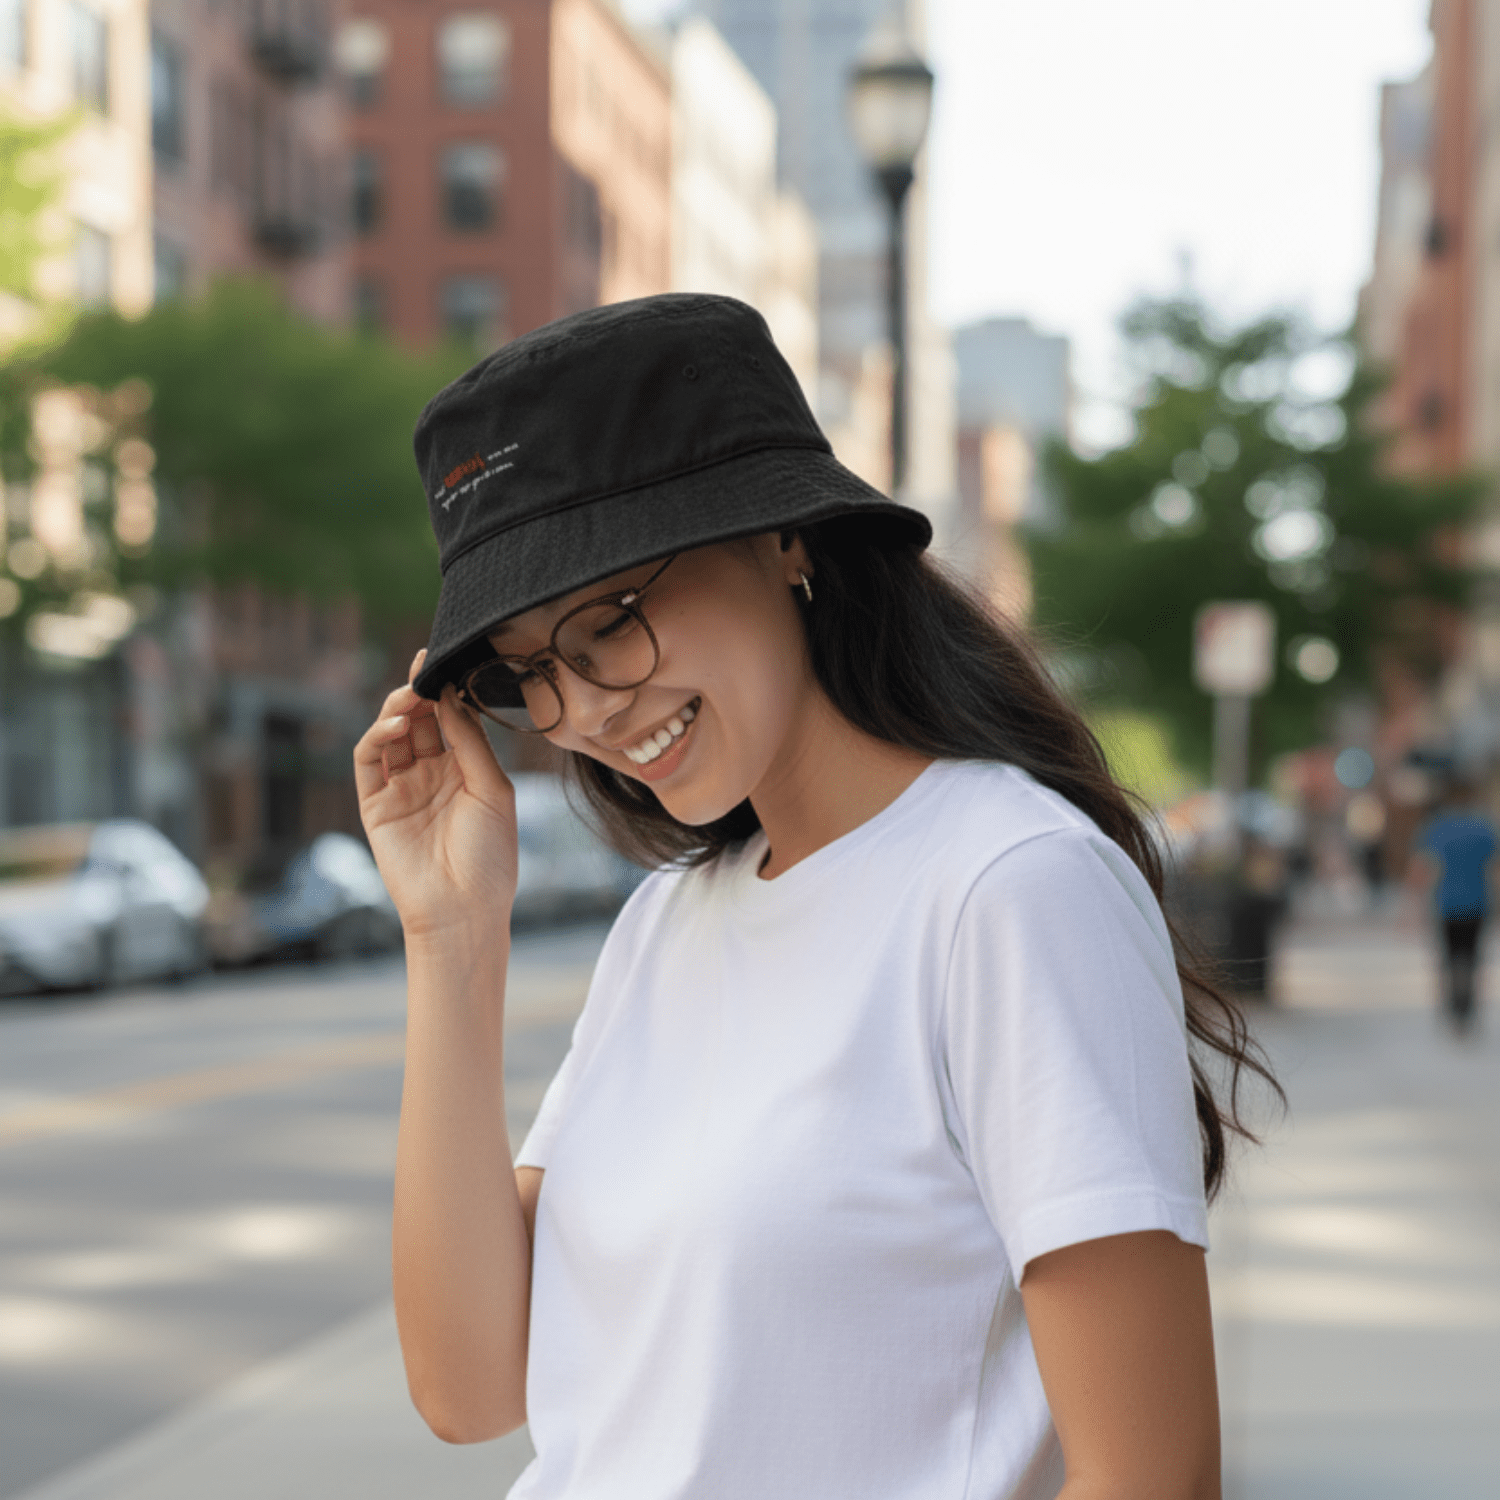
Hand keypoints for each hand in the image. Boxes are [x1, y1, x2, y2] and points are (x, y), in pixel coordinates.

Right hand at [354, 649, 517, 941]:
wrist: (464, 909)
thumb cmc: (490, 855)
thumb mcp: (493, 789)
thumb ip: (470, 741)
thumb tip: (451, 694)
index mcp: (466, 771)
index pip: (452, 720)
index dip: (450, 691)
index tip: (452, 660)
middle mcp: (432, 775)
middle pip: (421, 720)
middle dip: (422, 691)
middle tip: (426, 666)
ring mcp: (402, 788)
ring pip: (392, 734)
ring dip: (399, 708)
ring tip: (412, 693)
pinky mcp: (375, 804)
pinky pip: (369, 760)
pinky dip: (378, 736)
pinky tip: (398, 724)